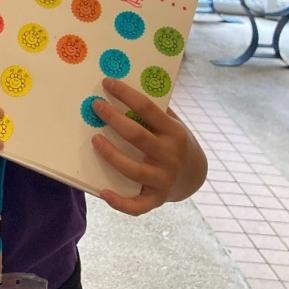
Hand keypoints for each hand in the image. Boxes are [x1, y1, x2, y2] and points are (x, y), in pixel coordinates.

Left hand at [89, 79, 199, 214]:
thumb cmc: (173, 142)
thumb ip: (154, 111)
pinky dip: (119, 202)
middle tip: (96, 106)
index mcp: (174, 132)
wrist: (194, 176)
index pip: (148, 109)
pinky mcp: (156, 199)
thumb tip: (123, 88)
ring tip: (94, 140)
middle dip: (114, 119)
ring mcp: (163, 179)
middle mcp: (170, 156)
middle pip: (137, 136)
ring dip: (111, 155)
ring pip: (133, 169)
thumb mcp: (173, 124)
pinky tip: (102, 192)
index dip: (126, 94)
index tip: (107, 83)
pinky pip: (137, 205)